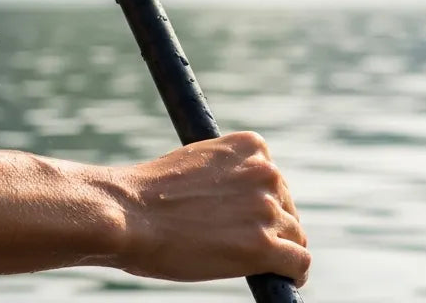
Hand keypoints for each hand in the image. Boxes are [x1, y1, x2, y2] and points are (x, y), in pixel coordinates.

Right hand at [112, 132, 310, 285]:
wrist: (127, 213)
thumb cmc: (147, 193)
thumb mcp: (194, 163)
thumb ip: (224, 174)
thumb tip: (236, 201)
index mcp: (249, 146)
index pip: (274, 179)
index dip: (263, 202)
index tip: (248, 218)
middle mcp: (265, 172)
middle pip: (287, 208)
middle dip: (271, 226)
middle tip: (244, 244)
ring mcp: (266, 209)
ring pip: (295, 236)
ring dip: (279, 250)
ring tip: (258, 264)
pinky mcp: (263, 246)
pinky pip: (298, 262)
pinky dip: (293, 274)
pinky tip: (283, 280)